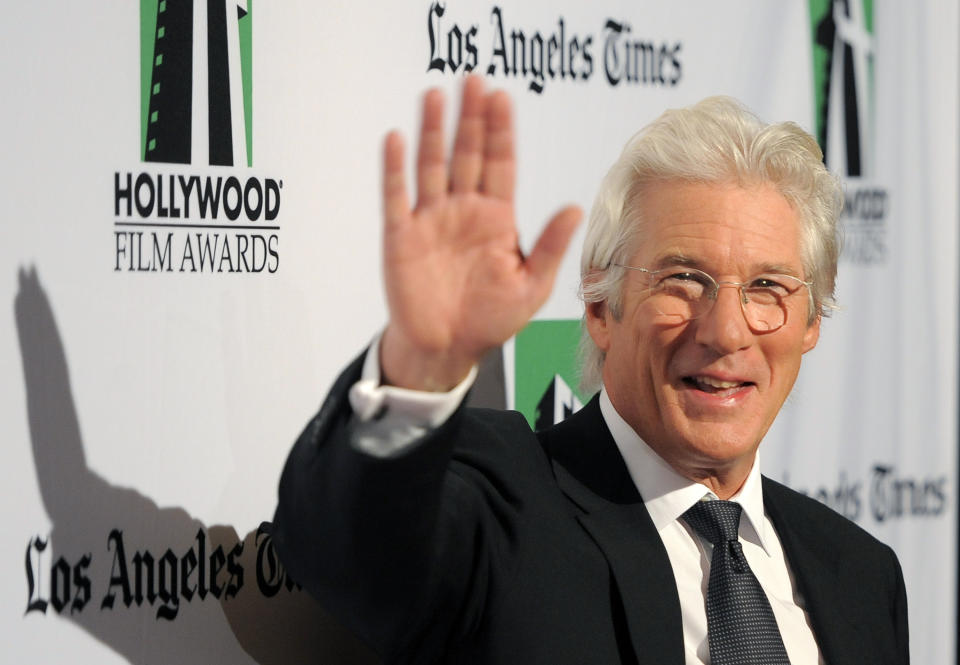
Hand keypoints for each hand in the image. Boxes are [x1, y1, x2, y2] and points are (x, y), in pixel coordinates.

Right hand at [380, 76, 581, 390]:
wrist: (446, 349)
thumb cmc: (490, 320)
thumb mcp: (531, 287)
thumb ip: (549, 247)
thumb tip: (575, 207)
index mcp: (496, 219)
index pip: (500, 165)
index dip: (501, 132)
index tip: (503, 98)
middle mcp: (464, 211)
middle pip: (468, 155)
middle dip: (470, 119)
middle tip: (473, 81)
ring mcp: (431, 220)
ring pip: (432, 165)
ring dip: (432, 131)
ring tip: (435, 96)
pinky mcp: (401, 236)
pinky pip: (397, 196)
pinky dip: (396, 168)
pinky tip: (397, 139)